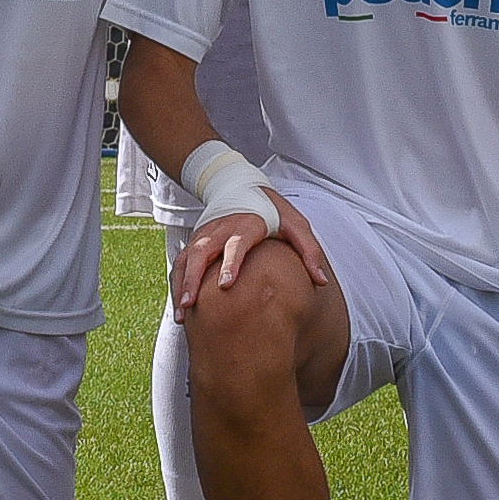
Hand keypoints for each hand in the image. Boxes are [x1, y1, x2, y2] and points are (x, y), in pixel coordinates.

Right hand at [169, 190, 329, 318]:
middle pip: (202, 252)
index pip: (236, 243)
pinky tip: (181, 309)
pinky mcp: (195, 242)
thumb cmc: (272, 211)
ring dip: (181, 284)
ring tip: (182, 314)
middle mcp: (220, 229)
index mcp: (246, 223)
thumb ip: (309, 251)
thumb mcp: (296, 224)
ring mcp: (204, 235)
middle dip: (194, 279)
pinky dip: (177, 284)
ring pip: (186, 259)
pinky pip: (180, 263)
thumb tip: (321, 281)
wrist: (241, 185)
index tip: (226, 285)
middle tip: (191, 305)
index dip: (230, 263)